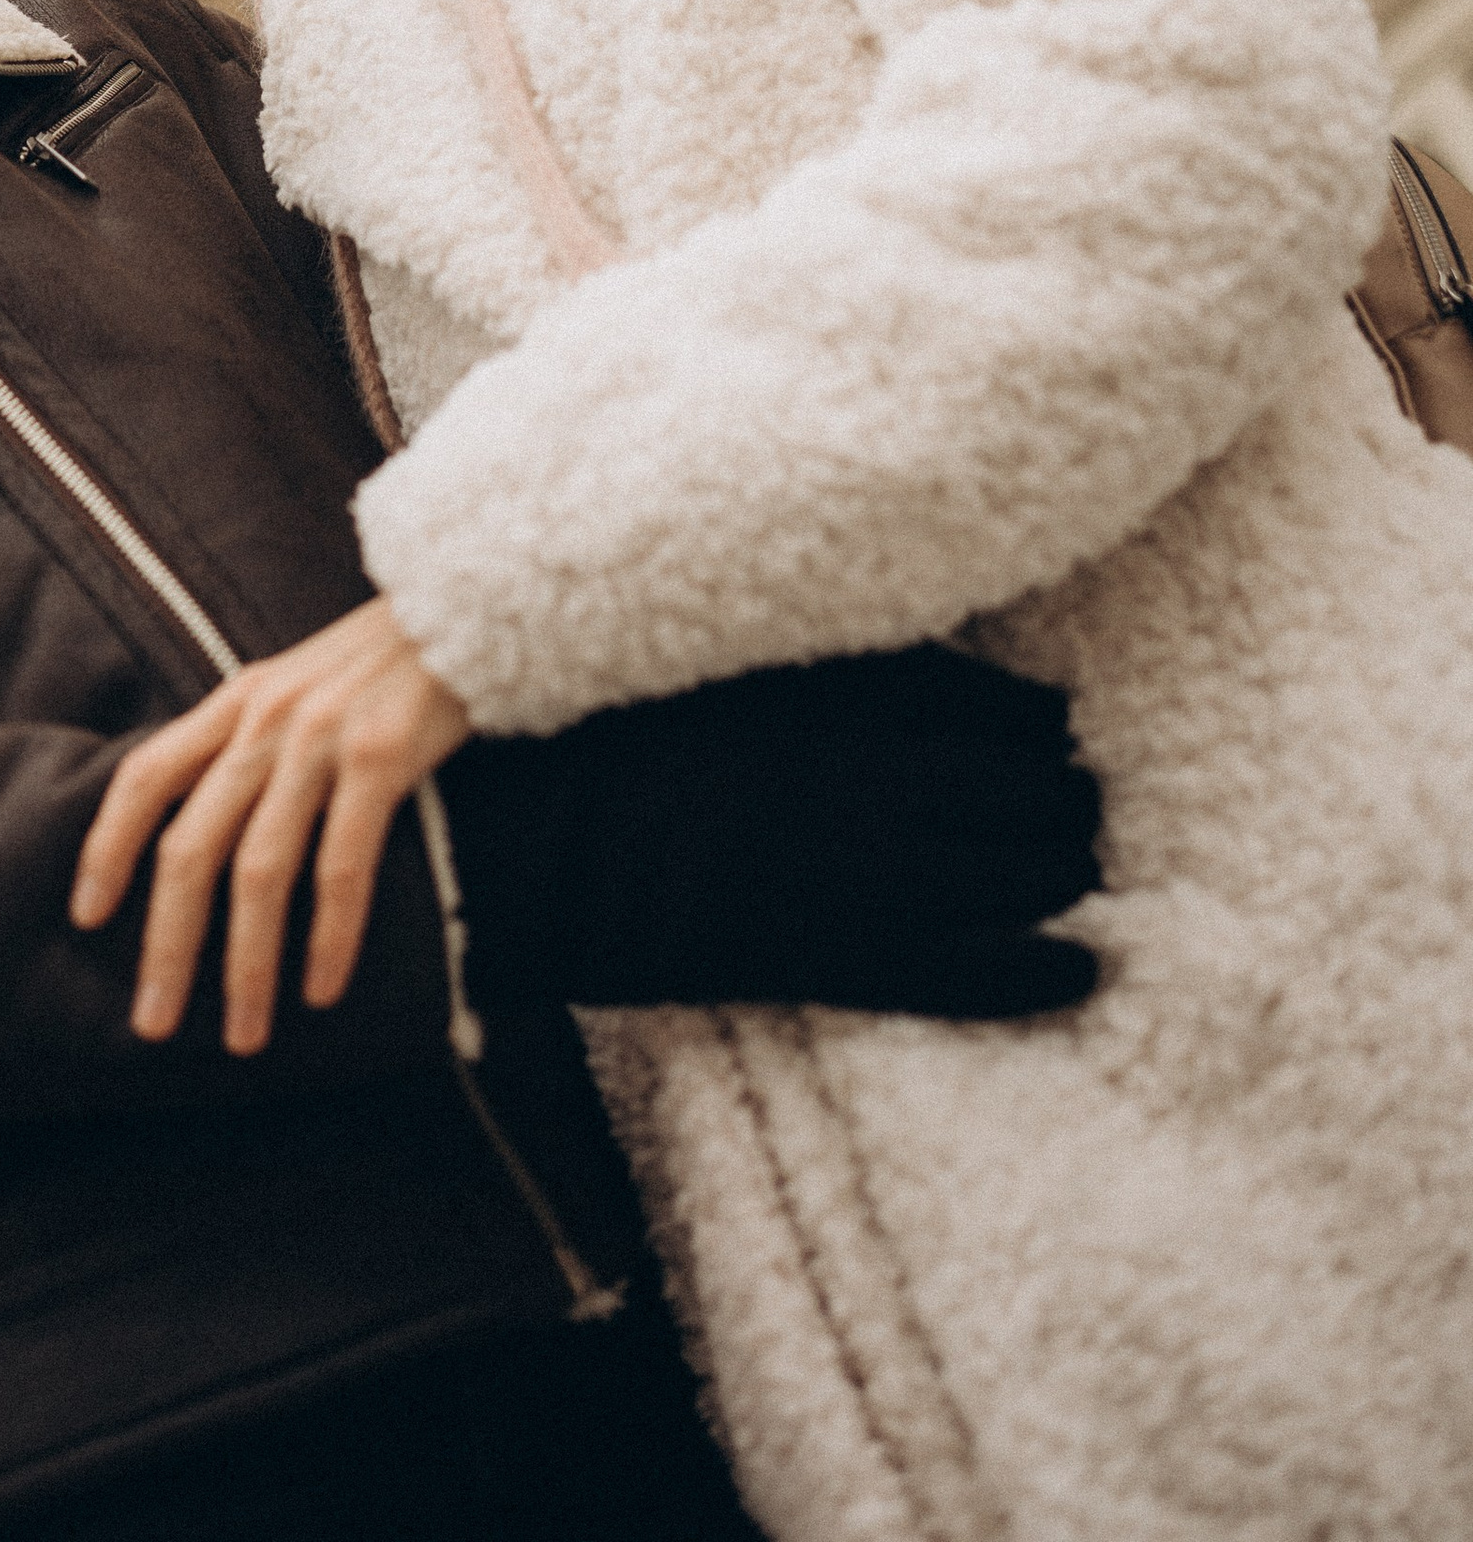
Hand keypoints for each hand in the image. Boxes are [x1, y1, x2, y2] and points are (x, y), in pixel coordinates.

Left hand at [70, 599, 471, 1054]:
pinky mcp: (382, 758)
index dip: (107, 847)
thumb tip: (202, 826)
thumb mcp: (294, 686)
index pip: (145, 776)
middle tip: (152, 1021)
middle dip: (167, 944)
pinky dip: (329, 936)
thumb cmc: (379, 665)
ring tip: (243, 1033)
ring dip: (247, 965)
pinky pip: (342, 866)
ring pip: (260, 871)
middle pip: (192, 846)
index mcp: (236, 701)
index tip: (86, 917)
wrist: (466, 608)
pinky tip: (322, 989)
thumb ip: (248, 742)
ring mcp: (321, 739)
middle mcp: (265, 720)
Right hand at [444, 644, 1102, 1025]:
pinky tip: (1083, 967)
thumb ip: (840, 657)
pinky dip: (1045, 974)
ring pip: (1029, 879)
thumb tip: (922, 656)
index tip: (1048, 730)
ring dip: (1059, 869)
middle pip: (1039, 794)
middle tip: (1066, 802)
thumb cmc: (630, 729)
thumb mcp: (743, 658)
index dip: (1040, 726)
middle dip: (1063, 800)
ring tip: (1063, 865)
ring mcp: (877, 876)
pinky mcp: (848, 959)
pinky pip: (981, 977)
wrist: (551, 841)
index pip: (1011, 710)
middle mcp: (893, 778)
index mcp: (864, 690)